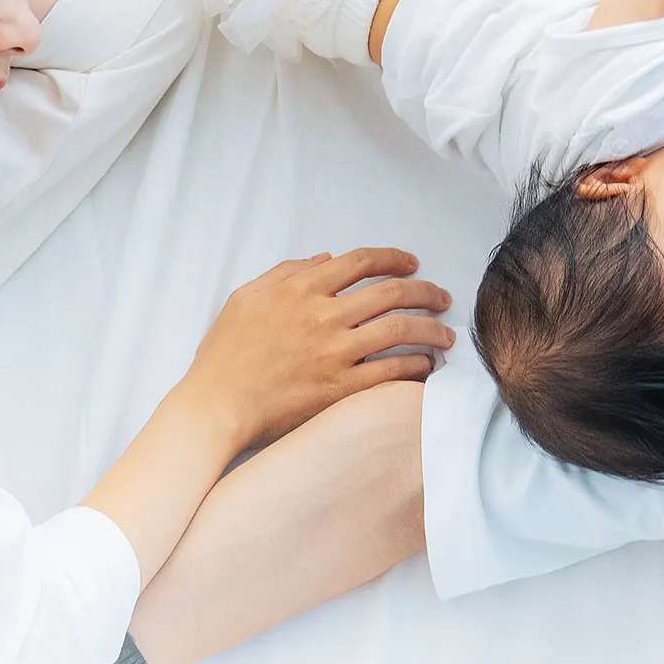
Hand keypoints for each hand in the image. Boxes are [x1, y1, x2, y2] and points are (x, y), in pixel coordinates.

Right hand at [174, 249, 454, 449]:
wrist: (216, 405)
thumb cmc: (224, 353)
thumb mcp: (246, 297)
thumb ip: (286, 273)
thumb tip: (325, 260)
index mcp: (301, 289)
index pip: (361, 262)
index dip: (393, 258)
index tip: (412, 263)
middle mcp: (324, 316)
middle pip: (391, 293)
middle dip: (426, 292)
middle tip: (442, 298)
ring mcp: (335, 353)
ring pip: (399, 330)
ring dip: (431, 330)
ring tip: (447, 335)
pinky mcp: (340, 388)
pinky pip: (391, 372)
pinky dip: (416, 366)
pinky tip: (428, 366)